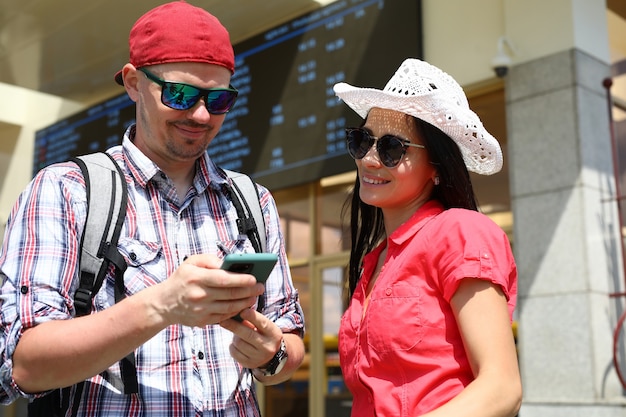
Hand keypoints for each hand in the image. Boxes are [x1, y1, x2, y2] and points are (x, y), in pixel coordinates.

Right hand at [146, 254, 264, 326]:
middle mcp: (199, 295)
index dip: (241, 279)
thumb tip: (229, 263)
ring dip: (246, 302)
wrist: (164, 303)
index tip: (254, 278)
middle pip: (230, 294)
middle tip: (261, 287)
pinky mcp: (203, 321)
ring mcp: (201, 310)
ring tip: (255, 296)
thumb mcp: (191, 262)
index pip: (223, 279)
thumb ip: (210, 260)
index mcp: (196, 278)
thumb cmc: (182, 278)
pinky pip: (225, 317)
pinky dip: (236, 311)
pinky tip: (244, 305)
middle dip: (249, 291)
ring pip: (230, 307)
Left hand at [220, 308, 283, 368]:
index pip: (262, 323)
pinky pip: (234, 353)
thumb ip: (253, 320)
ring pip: (239, 343)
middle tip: (223, 320)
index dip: (252, 317)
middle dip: (234, 326)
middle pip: (248, 334)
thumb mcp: (264, 327)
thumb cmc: (264, 335)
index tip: (241, 311)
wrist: (271, 356)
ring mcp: (259, 357)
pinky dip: (232, 346)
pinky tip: (236, 344)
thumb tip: (237, 313)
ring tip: (237, 335)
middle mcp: (268, 346)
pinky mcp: (249, 364)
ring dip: (235, 337)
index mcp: (273, 333)